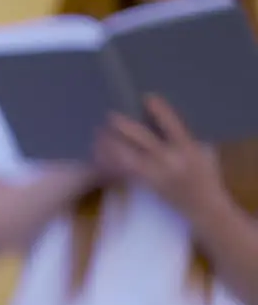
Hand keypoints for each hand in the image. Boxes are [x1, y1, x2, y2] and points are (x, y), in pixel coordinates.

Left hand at [102, 95, 227, 214]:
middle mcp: (172, 160)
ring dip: (112, 145)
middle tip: (109, 115)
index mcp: (188, 148)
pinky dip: (113, 164)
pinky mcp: (148, 185)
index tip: (147, 97)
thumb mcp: (201, 154)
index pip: (173, 125)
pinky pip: (127, 173)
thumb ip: (184, 140)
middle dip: (125, 127)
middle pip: (144, 139)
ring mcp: (158, 174)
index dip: (160, 111)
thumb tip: (164, 124)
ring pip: (129, 157)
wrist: (204, 207)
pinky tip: (101, 156)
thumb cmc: (205, 178)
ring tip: (98, 135)